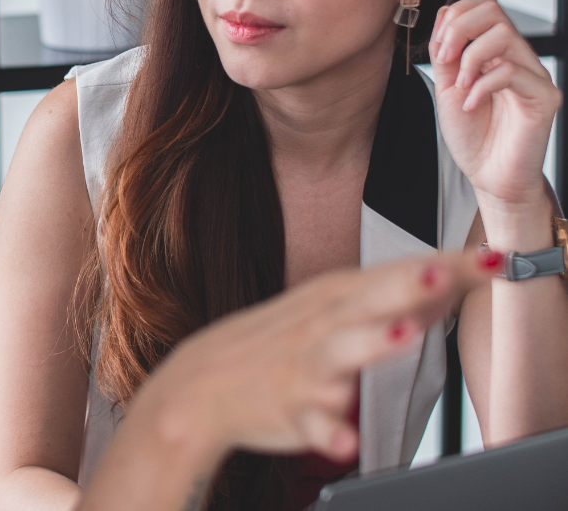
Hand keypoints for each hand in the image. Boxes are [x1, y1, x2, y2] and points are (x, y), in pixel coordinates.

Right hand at [140, 252, 497, 465]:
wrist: (206, 380)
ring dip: (372, 342)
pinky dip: (328, 432)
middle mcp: (323, 323)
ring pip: (341, 352)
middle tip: (445, 272)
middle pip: (371, 299)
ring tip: (403, 334)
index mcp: (336, 295)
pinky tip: (345, 440)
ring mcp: (306, 365)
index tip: (494, 258)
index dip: (449, 267)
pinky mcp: (290, 409)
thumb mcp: (329, 308)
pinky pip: (311, 425)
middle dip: (408, 284)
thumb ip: (388, 298)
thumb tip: (448, 281)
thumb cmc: (277, 341)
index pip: (400, 273)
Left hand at [428, 0, 560, 238]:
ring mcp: (534, 75)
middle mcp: (517, 57)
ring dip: (470, 57)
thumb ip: (446, 52)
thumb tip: (445, 16)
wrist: (489, 175)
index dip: (455, 17)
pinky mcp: (544, 97)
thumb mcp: (447, 86)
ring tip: (461, 86)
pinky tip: (471, 105)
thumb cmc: (472, 134)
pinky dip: (482, 85)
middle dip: (459, 30)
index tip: (439, 49)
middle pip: (494, 9)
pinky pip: (513, 71)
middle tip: (446, 61)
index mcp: (495, 51)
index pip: (482, 5)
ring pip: (504, 34)